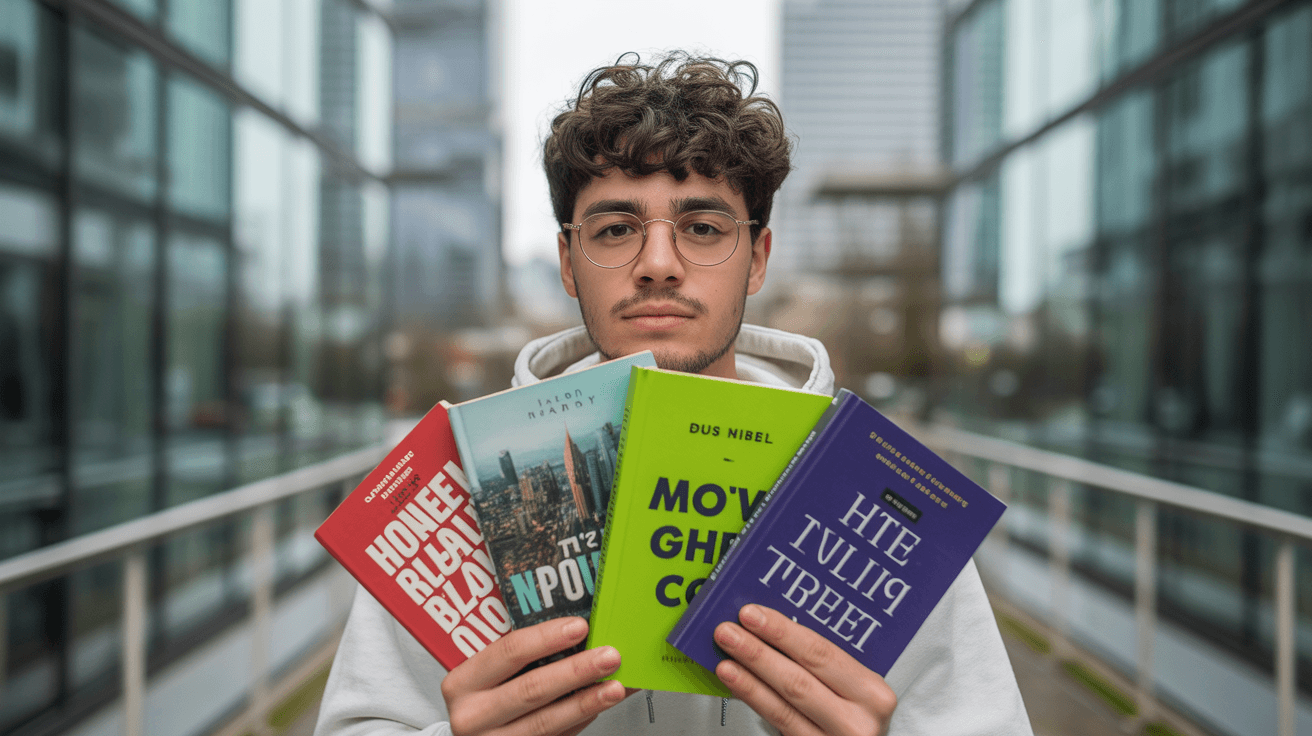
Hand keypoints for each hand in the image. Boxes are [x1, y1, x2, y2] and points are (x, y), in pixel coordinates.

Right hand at [441, 617, 627, 735]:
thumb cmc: (479, 700)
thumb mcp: (482, 676)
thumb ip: (517, 656)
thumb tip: (575, 629)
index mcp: (462, 683)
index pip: (508, 652)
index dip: (546, 638)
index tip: (580, 627)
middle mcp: (473, 715)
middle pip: (532, 689)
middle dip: (576, 670)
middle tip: (609, 656)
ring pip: (546, 721)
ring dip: (586, 702)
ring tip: (614, 687)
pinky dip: (581, 720)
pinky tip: (598, 706)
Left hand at [713, 604, 896, 735]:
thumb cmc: (858, 714)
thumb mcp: (854, 687)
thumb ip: (824, 663)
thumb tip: (773, 628)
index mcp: (872, 693)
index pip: (821, 654)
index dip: (782, 632)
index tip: (753, 614)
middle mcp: (857, 721)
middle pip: (798, 681)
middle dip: (758, 652)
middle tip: (729, 632)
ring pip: (783, 707)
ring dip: (749, 679)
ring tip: (725, 660)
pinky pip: (778, 724)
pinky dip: (754, 701)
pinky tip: (738, 686)